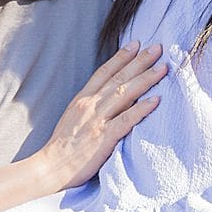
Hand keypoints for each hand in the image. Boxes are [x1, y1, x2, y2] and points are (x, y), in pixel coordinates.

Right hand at [41, 42, 166, 190]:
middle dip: (140, 61)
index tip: (136, 43)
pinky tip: (156, 100)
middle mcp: (90, 105)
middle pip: (119, 78)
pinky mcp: (104, 138)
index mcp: (82, 99)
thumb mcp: (72, 117)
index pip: (104, 72)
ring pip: (125, 93)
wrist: (49, 168)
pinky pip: (126, 120)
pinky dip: (141, 109)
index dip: (121, 57)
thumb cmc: (61, 147)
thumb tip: (107, 96)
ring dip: (145, 79)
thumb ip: (89, 105)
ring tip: (162, 68)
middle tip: (157, 47)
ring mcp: (97, 121)